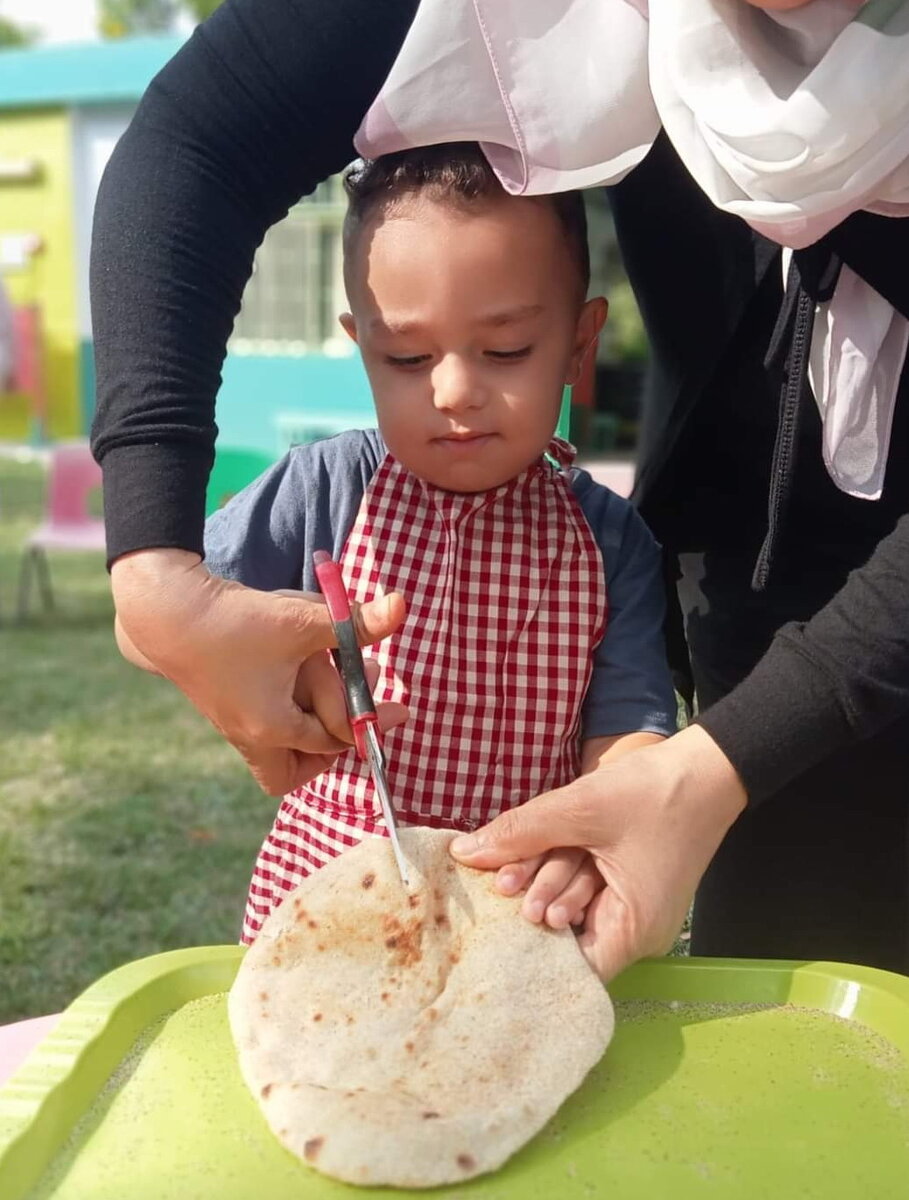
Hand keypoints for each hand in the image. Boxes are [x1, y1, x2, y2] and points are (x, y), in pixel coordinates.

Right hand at [111, 548, 407, 794]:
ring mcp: (231, 724)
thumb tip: (403, 606)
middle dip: (328, 751)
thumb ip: (357, 620)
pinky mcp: (220, 704)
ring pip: (274, 756)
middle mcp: (251, 735)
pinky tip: (295, 678)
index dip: (369, 722)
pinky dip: (284, 714)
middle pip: (292, 774)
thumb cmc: (236, 620)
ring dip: (305, 736)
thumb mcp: (304, 620)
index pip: (334, 741)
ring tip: (329, 702)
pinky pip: (258, 730)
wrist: (165, 612)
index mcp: (273, 727)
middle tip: (353, 720)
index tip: (397, 706)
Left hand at [450, 725, 746, 979]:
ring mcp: (637, 909)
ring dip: (546, 884)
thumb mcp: (579, 809)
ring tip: (509, 877)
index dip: (531, 953)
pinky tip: (537, 859)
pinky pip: (591, 890)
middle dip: (532, 909)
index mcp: (633, 930)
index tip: (494, 930)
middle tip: (500, 888)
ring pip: (577, 908)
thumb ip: (519, 833)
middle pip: (571, 937)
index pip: (573, 971)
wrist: (706, 766)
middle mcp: (638, 931)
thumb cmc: (654, 792)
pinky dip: (566, 872)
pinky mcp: (633, 885)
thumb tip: (463, 853)